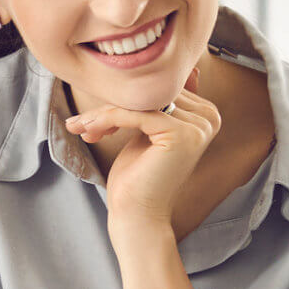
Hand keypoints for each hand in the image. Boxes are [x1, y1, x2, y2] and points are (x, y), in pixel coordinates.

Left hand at [63, 69, 220, 236]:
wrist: (137, 215)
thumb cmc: (139, 176)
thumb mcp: (147, 132)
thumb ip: (158, 104)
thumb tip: (157, 74)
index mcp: (206, 114)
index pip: (157, 90)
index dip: (122, 100)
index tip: (93, 117)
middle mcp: (208, 118)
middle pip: (149, 94)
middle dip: (110, 105)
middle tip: (80, 123)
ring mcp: (198, 126)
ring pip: (138, 102)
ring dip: (102, 114)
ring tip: (80, 127)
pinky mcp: (181, 134)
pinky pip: (135, 114)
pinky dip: (106, 120)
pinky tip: (88, 131)